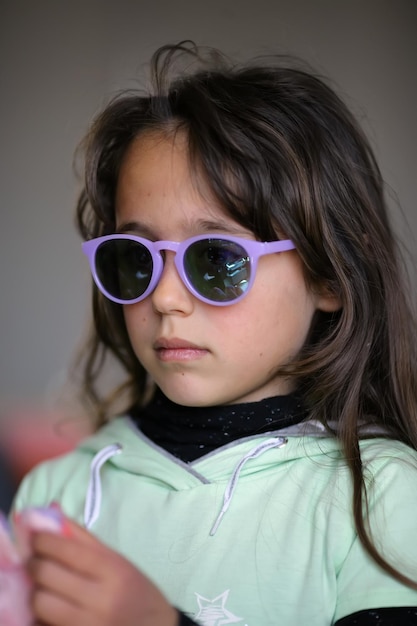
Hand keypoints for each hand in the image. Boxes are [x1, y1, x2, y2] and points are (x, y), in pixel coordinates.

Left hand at [27, 517, 177, 625]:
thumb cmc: (136, 591)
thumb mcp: (118, 561)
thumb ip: (83, 537)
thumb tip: (52, 510)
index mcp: (112, 570)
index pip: (67, 550)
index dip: (43, 541)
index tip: (36, 538)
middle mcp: (99, 598)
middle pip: (48, 575)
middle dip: (34, 564)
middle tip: (35, 561)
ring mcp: (86, 624)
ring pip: (40, 603)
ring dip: (35, 591)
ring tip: (42, 586)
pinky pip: (44, 625)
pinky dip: (40, 615)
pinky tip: (49, 607)